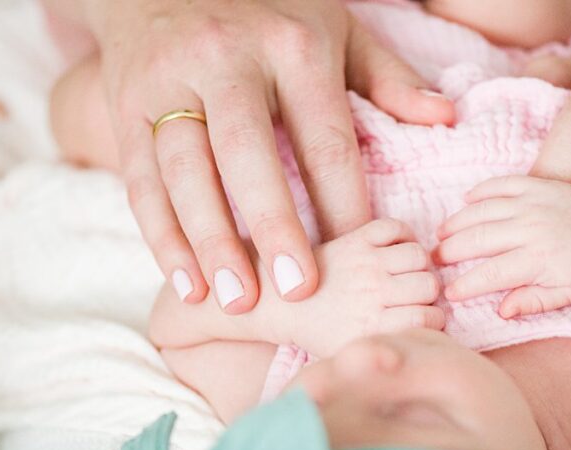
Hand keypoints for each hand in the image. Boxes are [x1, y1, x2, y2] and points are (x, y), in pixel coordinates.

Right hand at [81, 0, 454, 312]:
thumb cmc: (268, 14)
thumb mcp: (336, 29)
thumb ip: (387, 78)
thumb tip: (445, 118)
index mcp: (292, 47)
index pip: (324, 138)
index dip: (343, 201)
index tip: (361, 254)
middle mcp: (226, 59)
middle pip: (248, 153)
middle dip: (273, 226)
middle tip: (298, 291)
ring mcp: (168, 81)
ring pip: (185, 169)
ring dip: (209, 242)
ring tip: (236, 300)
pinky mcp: (125, 103)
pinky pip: (140, 177)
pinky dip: (160, 235)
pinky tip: (185, 282)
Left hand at [285, 220, 443, 356]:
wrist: (281, 305)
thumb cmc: (324, 334)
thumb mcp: (353, 355)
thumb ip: (390, 349)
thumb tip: (428, 346)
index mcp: (372, 327)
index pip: (429, 318)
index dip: (432, 318)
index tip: (421, 318)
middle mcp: (370, 292)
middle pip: (429, 285)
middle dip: (427, 293)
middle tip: (412, 297)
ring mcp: (363, 262)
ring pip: (418, 255)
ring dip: (418, 265)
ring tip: (406, 273)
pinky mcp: (354, 239)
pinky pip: (396, 227)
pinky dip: (404, 235)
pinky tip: (396, 250)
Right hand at [434, 176, 570, 317]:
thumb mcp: (567, 296)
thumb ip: (532, 303)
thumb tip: (500, 311)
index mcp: (539, 259)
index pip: (490, 274)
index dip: (466, 284)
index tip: (449, 292)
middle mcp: (532, 228)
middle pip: (478, 239)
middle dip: (451, 251)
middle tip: (433, 261)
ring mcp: (534, 202)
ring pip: (483, 210)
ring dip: (457, 222)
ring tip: (441, 235)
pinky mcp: (540, 184)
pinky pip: (501, 184)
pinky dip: (481, 191)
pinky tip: (466, 202)